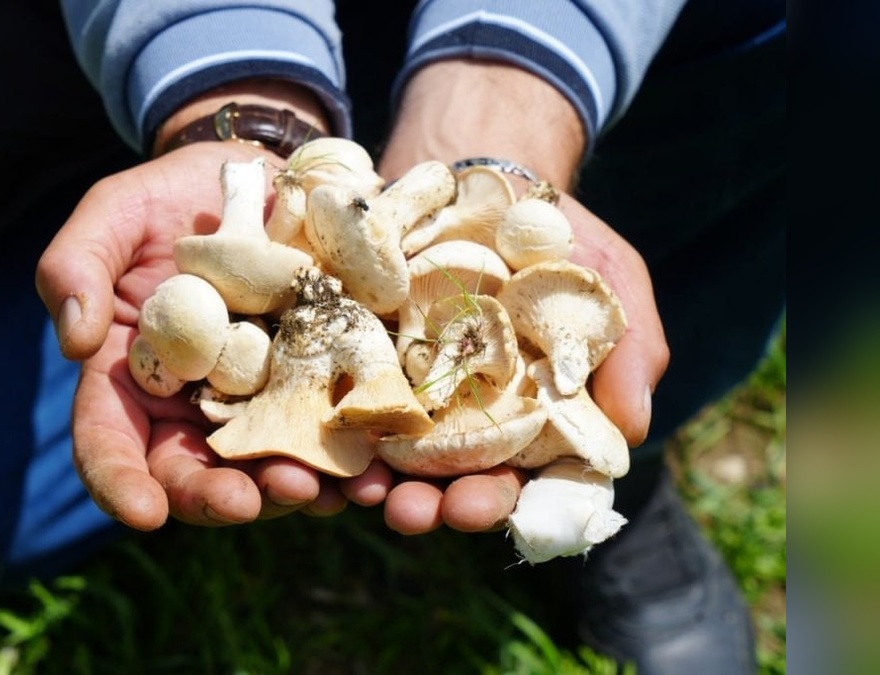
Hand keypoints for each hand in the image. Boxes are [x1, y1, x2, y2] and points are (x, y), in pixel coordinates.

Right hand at [37, 142, 364, 529]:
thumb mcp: (113, 216)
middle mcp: (192, 407)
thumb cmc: (169, 199)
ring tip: (318, 488)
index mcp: (133, 381)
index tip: (143, 511)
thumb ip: (76, 268)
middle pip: (193, 474)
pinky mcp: (317, 387)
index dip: (120, 483)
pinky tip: (370, 473)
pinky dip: (351, 462)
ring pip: (266, 470)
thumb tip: (75, 343)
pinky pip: (332, 435)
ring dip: (289, 490)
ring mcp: (258, 404)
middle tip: (245, 500)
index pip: (111, 444)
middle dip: (216, 497)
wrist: (254, 175)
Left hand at [372, 59, 669, 534]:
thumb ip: (627, 353)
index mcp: (527, 416)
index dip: (502, 503)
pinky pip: (341, 398)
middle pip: (448, 478)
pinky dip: (332, 424)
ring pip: (391, 452)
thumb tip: (631, 433)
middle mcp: (465, 414)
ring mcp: (408, 387)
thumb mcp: (607, 281)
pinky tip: (322, 438)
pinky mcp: (360, 354)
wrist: (480, 167)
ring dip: (376, 479)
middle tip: (415, 512)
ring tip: (363, 490)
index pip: (517, 481)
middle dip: (432, 502)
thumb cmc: (556, 234)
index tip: (484, 509)